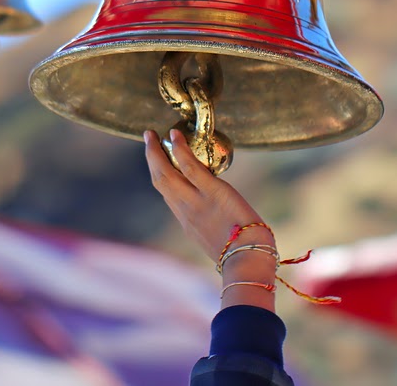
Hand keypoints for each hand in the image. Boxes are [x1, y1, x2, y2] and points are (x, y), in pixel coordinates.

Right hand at [145, 129, 277, 309]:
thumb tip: (224, 221)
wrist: (247, 261)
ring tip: (152, 134)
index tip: (159, 162)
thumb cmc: (241, 255)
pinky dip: (180, 150)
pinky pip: (190, 168)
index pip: (168, 195)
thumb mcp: (219, 241)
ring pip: (166, 174)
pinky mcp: (212, 192)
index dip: (161, 176)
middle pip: (159, 181)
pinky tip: (175, 136)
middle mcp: (185, 212)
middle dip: (151, 159)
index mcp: (187, 223)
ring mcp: (195, 202)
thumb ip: (214, 227)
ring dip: (156, 152)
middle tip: (148, 140)